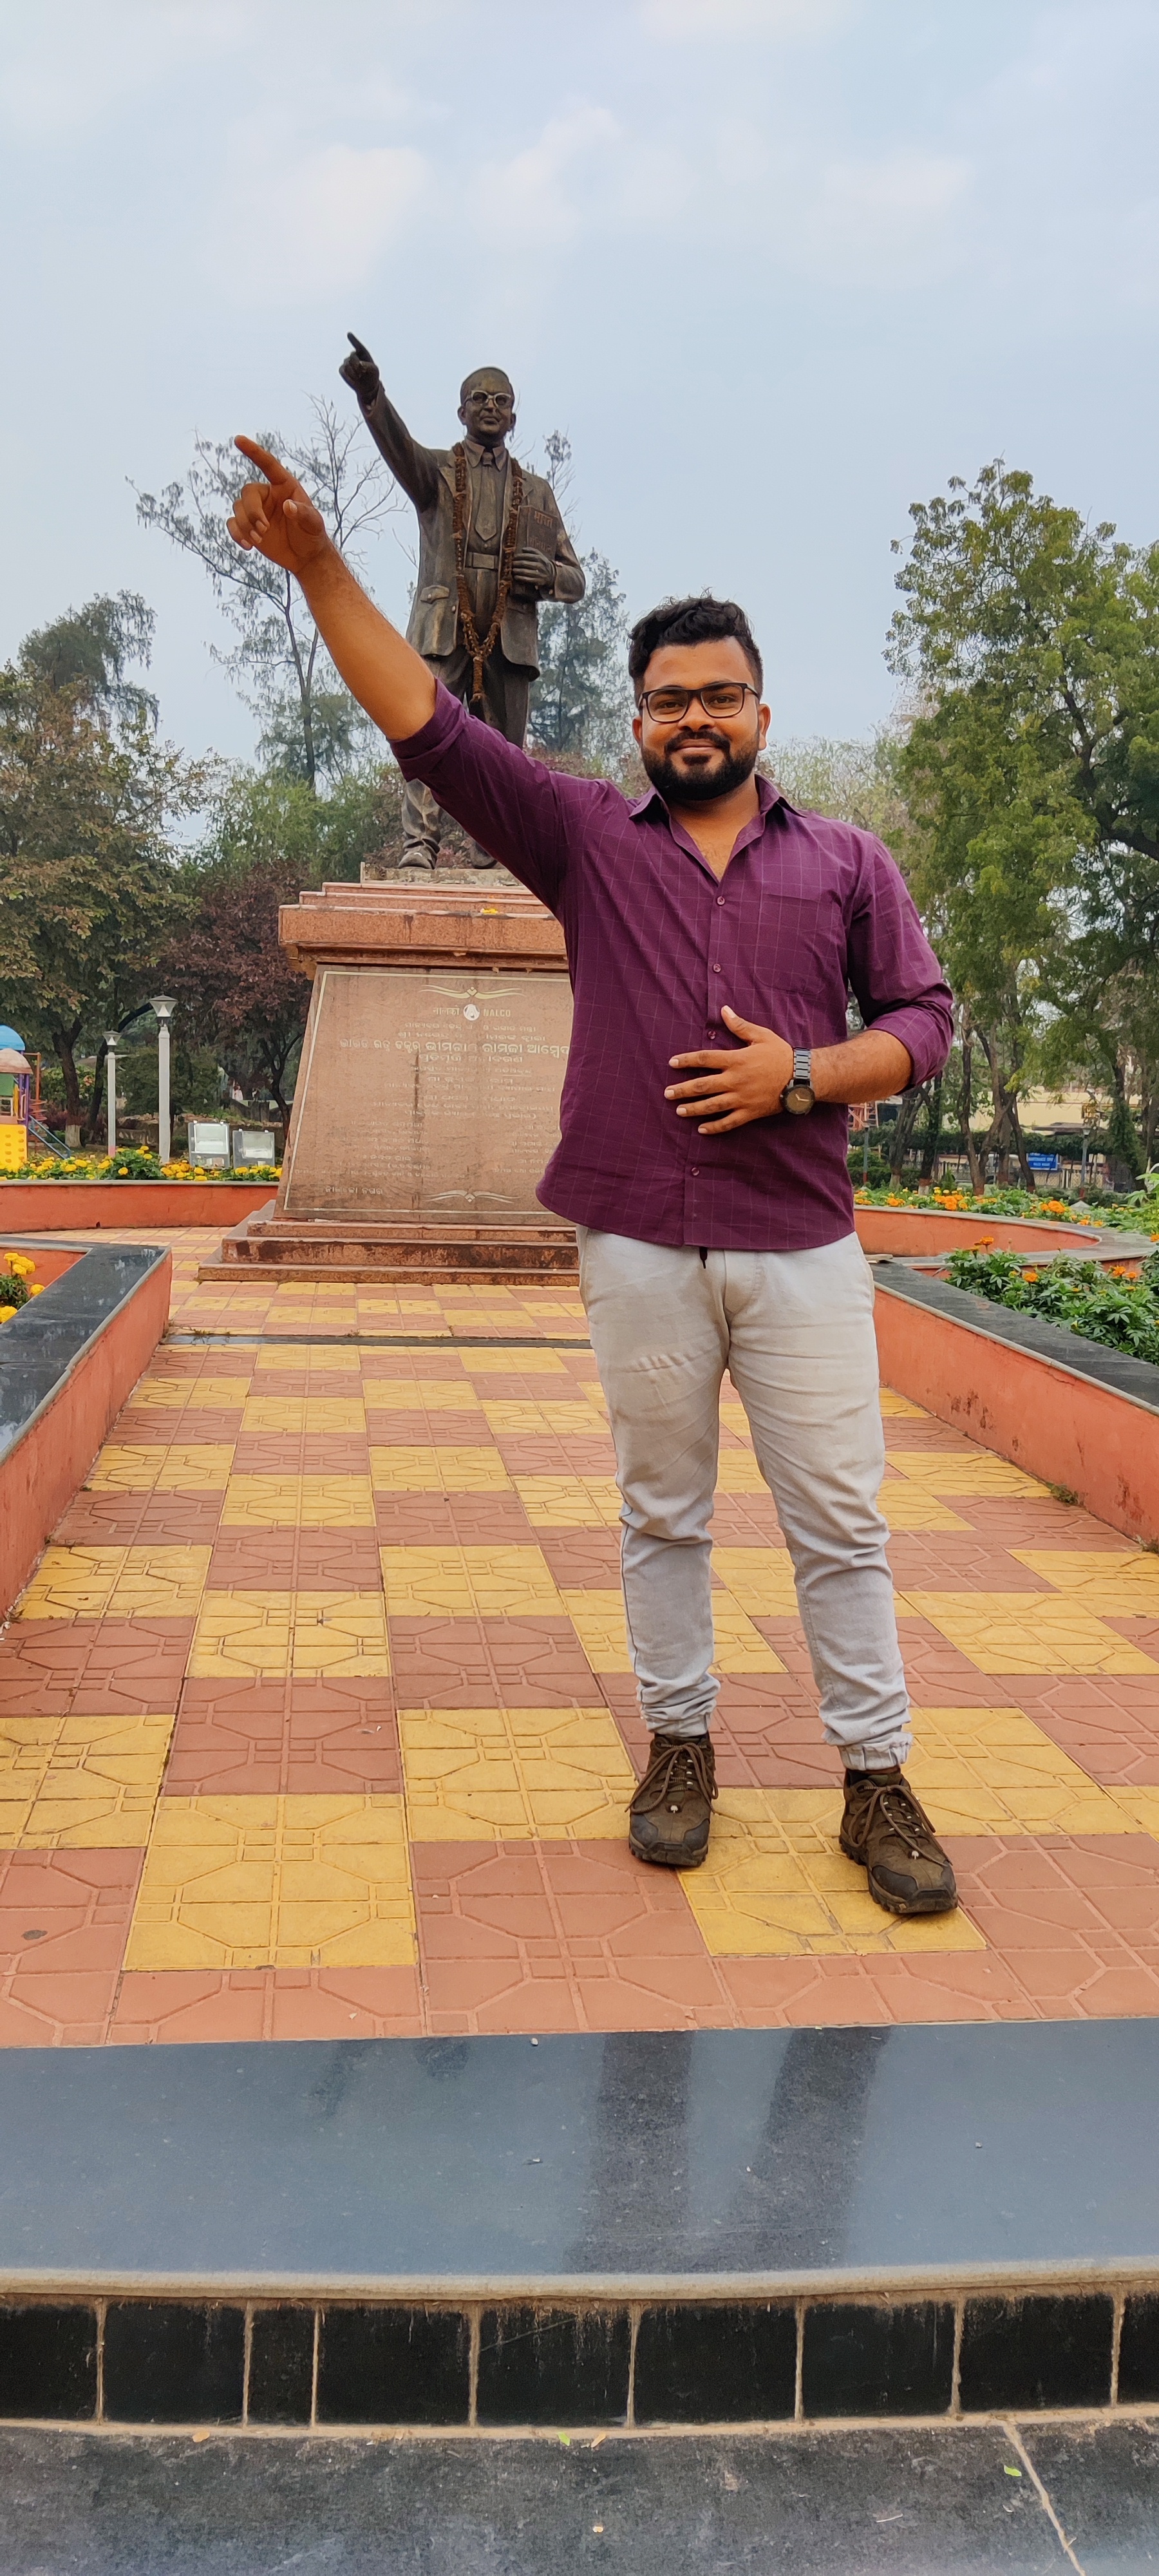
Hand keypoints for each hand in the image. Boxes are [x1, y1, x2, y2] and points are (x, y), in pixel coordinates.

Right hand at [227, 439, 332, 577]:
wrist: (305, 557)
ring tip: (260, 539)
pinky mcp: (248, 527)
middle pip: (247, 492)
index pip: (268, 464)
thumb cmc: (312, 535)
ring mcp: (256, 511)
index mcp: (284, 486)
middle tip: (264, 529)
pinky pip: (232, 524)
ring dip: (245, 525)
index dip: (253, 452)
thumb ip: (303, 513)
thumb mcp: (314, 524)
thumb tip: (288, 506)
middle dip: (252, 511)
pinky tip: (248, 546)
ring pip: (238, 508)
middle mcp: (267, 494)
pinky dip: (236, 534)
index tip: (238, 439)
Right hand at [339, 331, 380, 403]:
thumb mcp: (374, 370)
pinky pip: (343, 371)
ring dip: (354, 372)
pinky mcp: (342, 370)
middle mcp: (353, 355)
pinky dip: (349, 376)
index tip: (349, 334)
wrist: (367, 387)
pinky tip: (354, 379)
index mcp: (363, 352)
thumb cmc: (372, 376)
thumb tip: (358, 365)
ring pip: (347, 364)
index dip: (353, 340)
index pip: (358, 345)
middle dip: (357, 365)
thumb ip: (368, 366)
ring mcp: (346, 362)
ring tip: (359, 377)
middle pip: (352, 356)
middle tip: (363, 373)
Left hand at [512, 546, 553, 593]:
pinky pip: (527, 579)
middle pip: (525, 564)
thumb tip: (523, 549)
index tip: (514, 557)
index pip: (527, 556)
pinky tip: (516, 577)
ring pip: (525, 572)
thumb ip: (533, 551)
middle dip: (517, 563)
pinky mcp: (538, 581)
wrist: (551, 575)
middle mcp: (540, 566)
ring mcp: (539, 574)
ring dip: (517, 571)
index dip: (520, 556)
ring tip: (513, 570)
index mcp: (540, 558)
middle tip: (512, 563)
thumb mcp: (540, 556)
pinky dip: (520, 578)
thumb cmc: (542, 564)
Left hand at [665, 1004, 794, 1132]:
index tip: (672, 1063)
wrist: (802, 1077)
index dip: (686, 1061)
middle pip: (703, 1085)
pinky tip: (702, 1129)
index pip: (704, 1059)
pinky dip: (715, 1127)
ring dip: (693, 1109)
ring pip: (712, 1106)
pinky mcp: (750, 1112)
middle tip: (667, 1093)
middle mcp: (735, 1080)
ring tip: (679, 1111)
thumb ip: (739, 1025)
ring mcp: (742, 1098)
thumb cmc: (781, 1054)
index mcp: (736, 1060)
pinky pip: (729, 1122)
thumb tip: (723, 1010)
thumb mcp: (761, 1036)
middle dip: (683, 1090)